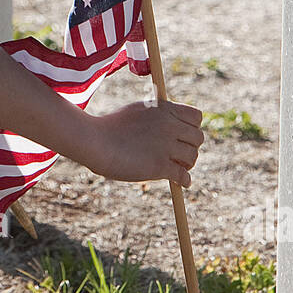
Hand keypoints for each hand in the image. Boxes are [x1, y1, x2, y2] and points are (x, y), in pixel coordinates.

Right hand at [76, 99, 204, 186]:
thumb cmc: (110, 127)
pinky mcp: (160, 166)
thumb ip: (157, 112)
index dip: (192, 128)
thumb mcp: (137, 109)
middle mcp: (169, 125)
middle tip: (180, 156)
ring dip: (186, 165)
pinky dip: (184, 181)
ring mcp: (165, 145)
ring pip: (192, 157)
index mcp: (164, 109)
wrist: (95, 141)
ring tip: (177, 168)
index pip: (196, 117)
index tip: (183, 136)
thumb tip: (168, 114)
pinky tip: (182, 183)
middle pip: (198, 138)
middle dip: (190, 148)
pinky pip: (183, 176)